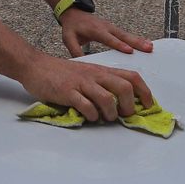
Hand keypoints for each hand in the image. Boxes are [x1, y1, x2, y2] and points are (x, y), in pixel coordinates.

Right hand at [17, 54, 153, 122]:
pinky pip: (86, 106)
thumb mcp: (87, 74)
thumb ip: (102, 84)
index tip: (148, 106)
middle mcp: (95, 75)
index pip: (132, 76)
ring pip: (107, 98)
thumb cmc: (62, 73)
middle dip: (130, 106)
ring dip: (111, 113)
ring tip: (105, 118)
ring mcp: (82, 83)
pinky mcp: (68, 92)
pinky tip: (88, 117)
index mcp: (102, 70)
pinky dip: (91, 115)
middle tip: (125, 115)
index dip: (144, 92)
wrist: (36, 66)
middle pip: (124, 87)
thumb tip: (120, 104)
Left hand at [59, 10, 153, 58]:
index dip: (119, 44)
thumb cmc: (71, 26)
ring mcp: (112, 27)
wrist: (74, 13)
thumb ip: (74, 50)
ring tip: (151, 47)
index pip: (109, 39)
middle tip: (148, 48)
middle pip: (123, 36)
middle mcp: (106, 28)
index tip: (130, 50)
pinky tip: (146, 44)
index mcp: (96, 30)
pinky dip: (137, 39)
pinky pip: (126, 35)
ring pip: (127, 35)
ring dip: (139, 40)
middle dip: (136, 42)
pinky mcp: (114, 29)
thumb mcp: (68, 38)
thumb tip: (81, 63)